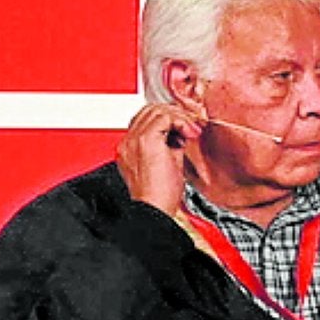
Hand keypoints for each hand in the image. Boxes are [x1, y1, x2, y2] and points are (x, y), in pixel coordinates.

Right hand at [116, 102, 204, 216]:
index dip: (169, 120)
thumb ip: (170, 146)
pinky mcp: (145, 141)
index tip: (184, 131)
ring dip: (179, 118)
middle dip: (175, 115)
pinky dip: (180, 121)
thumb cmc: (160, 197)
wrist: (154, 209)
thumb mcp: (167, 165)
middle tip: (191, 127)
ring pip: (156, 110)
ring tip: (191, 131)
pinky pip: (163, 117)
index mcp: (129, 148)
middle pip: (150, 111)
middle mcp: (128, 142)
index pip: (146, 120)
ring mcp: (134, 140)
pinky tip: (189, 134)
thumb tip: (180, 135)